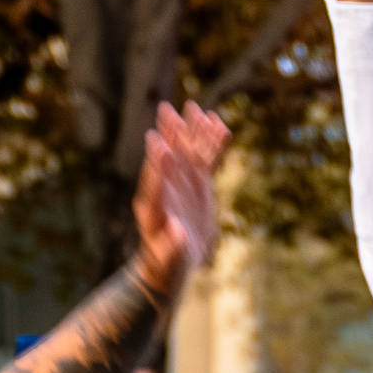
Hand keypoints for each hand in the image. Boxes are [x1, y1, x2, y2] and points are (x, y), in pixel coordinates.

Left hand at [133, 102, 228, 294]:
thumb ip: (172, 244)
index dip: (155, 162)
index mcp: (153, 204)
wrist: (171, 261)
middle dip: (169, 135)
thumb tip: (178, 231)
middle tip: (168, 111)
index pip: (153, 179)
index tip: (156, 141)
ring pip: (189, 151)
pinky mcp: (198, 182)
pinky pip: (207, 158)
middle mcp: (165, 186)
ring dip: (193, 131)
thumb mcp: (167, 257)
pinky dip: (212, 142)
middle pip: (168, 155)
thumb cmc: (163, 262)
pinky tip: (220, 124)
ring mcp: (182, 181)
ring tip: (198, 110)